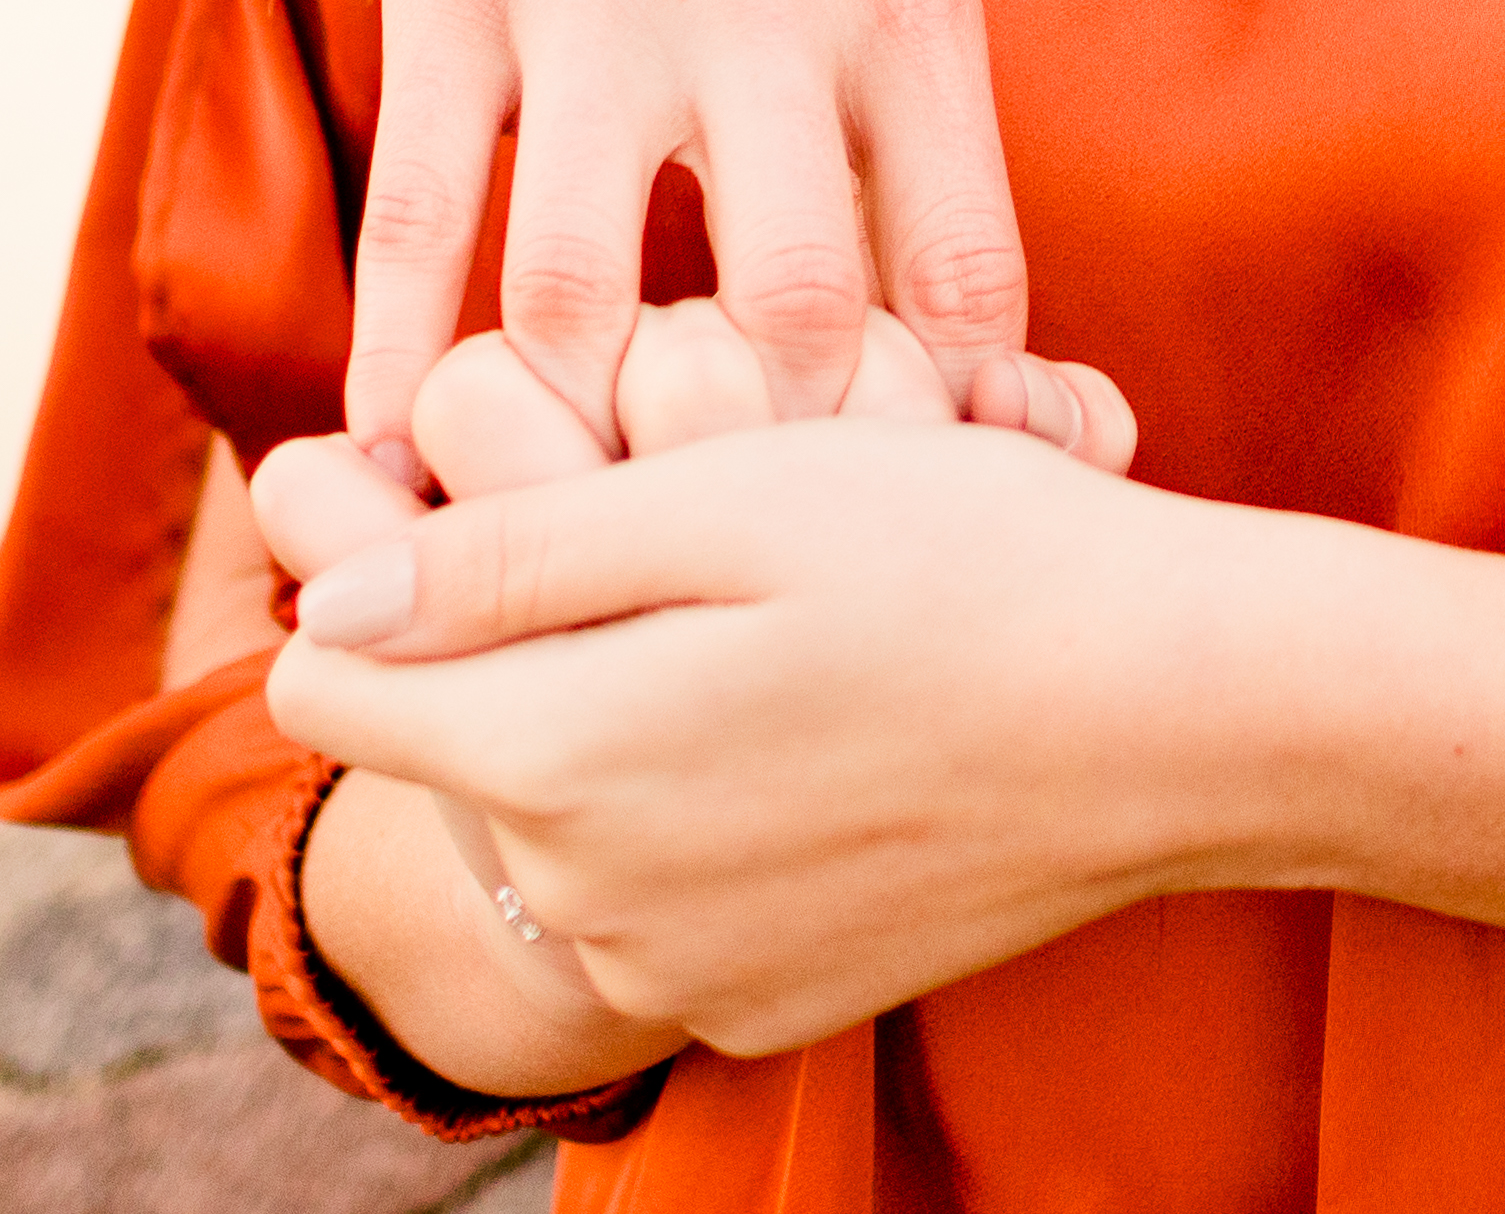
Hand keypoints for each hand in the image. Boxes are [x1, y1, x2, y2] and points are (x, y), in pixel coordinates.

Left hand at [265, 420, 1299, 1059]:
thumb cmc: (965, 559)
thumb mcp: (726, 498)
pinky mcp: (763, 1007)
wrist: (1182, 716)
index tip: (487, 512)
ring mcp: (682, 973)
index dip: (379, 577)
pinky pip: (663, 903)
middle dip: (516, 653)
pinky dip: (706, 827)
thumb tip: (322, 602)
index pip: (324, 688)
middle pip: (454, 756)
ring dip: (615, 739)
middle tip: (687, 555)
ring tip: (777, 643)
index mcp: (556, 755)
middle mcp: (593, 900)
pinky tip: (827, 741)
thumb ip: (504, 556)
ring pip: (558, 832)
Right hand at [342, 0, 1040, 460]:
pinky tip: (385, 454)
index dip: (942, 428)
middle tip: (720, 550)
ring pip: (580, 289)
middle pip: (792, 303)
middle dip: (761, 458)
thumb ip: (930, 171)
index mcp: (907, 14)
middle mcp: (764, 10)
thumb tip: (993, 408)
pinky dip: (395, 357)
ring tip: (556, 525)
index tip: (896, 515)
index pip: (966, 276)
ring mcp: (595, 4)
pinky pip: (415, 213)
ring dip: (565, 432)